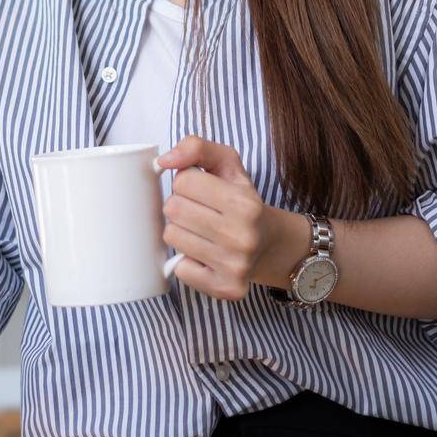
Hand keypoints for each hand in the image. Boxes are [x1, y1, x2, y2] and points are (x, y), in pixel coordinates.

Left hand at [156, 134, 274, 300]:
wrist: (271, 245)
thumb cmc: (243, 202)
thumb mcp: (228, 166)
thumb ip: (197, 148)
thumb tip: (164, 160)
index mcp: (244, 202)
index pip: (183, 180)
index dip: (187, 182)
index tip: (203, 191)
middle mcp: (242, 236)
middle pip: (173, 208)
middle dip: (181, 205)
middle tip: (201, 212)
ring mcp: (234, 265)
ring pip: (172, 236)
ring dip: (181, 231)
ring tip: (203, 232)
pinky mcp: (225, 288)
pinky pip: (179, 268)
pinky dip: (186, 260)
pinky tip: (205, 255)